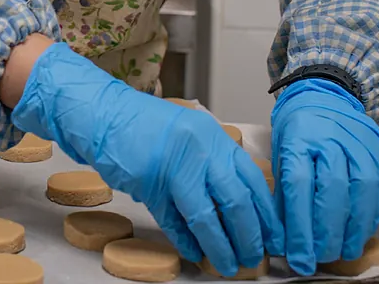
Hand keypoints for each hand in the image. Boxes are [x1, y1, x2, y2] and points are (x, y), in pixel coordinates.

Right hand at [12, 42, 281, 276]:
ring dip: (220, 246)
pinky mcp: (148, 180)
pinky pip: (172, 219)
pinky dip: (186, 240)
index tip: (275, 238)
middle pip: (235, 200)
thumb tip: (239, 209)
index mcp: (213, 136)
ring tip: (228, 266)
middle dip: (249, 236)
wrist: (103, 113)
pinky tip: (195, 254)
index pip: (252, 180)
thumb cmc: (145, 126)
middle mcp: (199, 148)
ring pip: (206, 215)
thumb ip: (212, 164)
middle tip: (254, 258)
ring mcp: (173, 164)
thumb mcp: (188, 137)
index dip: (266, 214)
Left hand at [271, 78, 378, 274]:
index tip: (296, 256)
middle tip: (318, 258)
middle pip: (332, 190)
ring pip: (361, 190)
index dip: (298, 226)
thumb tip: (283, 240)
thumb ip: (284, 194)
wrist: (327, 96)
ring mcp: (359, 142)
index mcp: (299, 137)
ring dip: (353, 229)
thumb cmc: (298, 131)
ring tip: (342, 253)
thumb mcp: (281, 154)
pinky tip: (360, 233)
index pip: (299, 185)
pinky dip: (370, 216)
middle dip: (326, 232)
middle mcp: (331, 138)